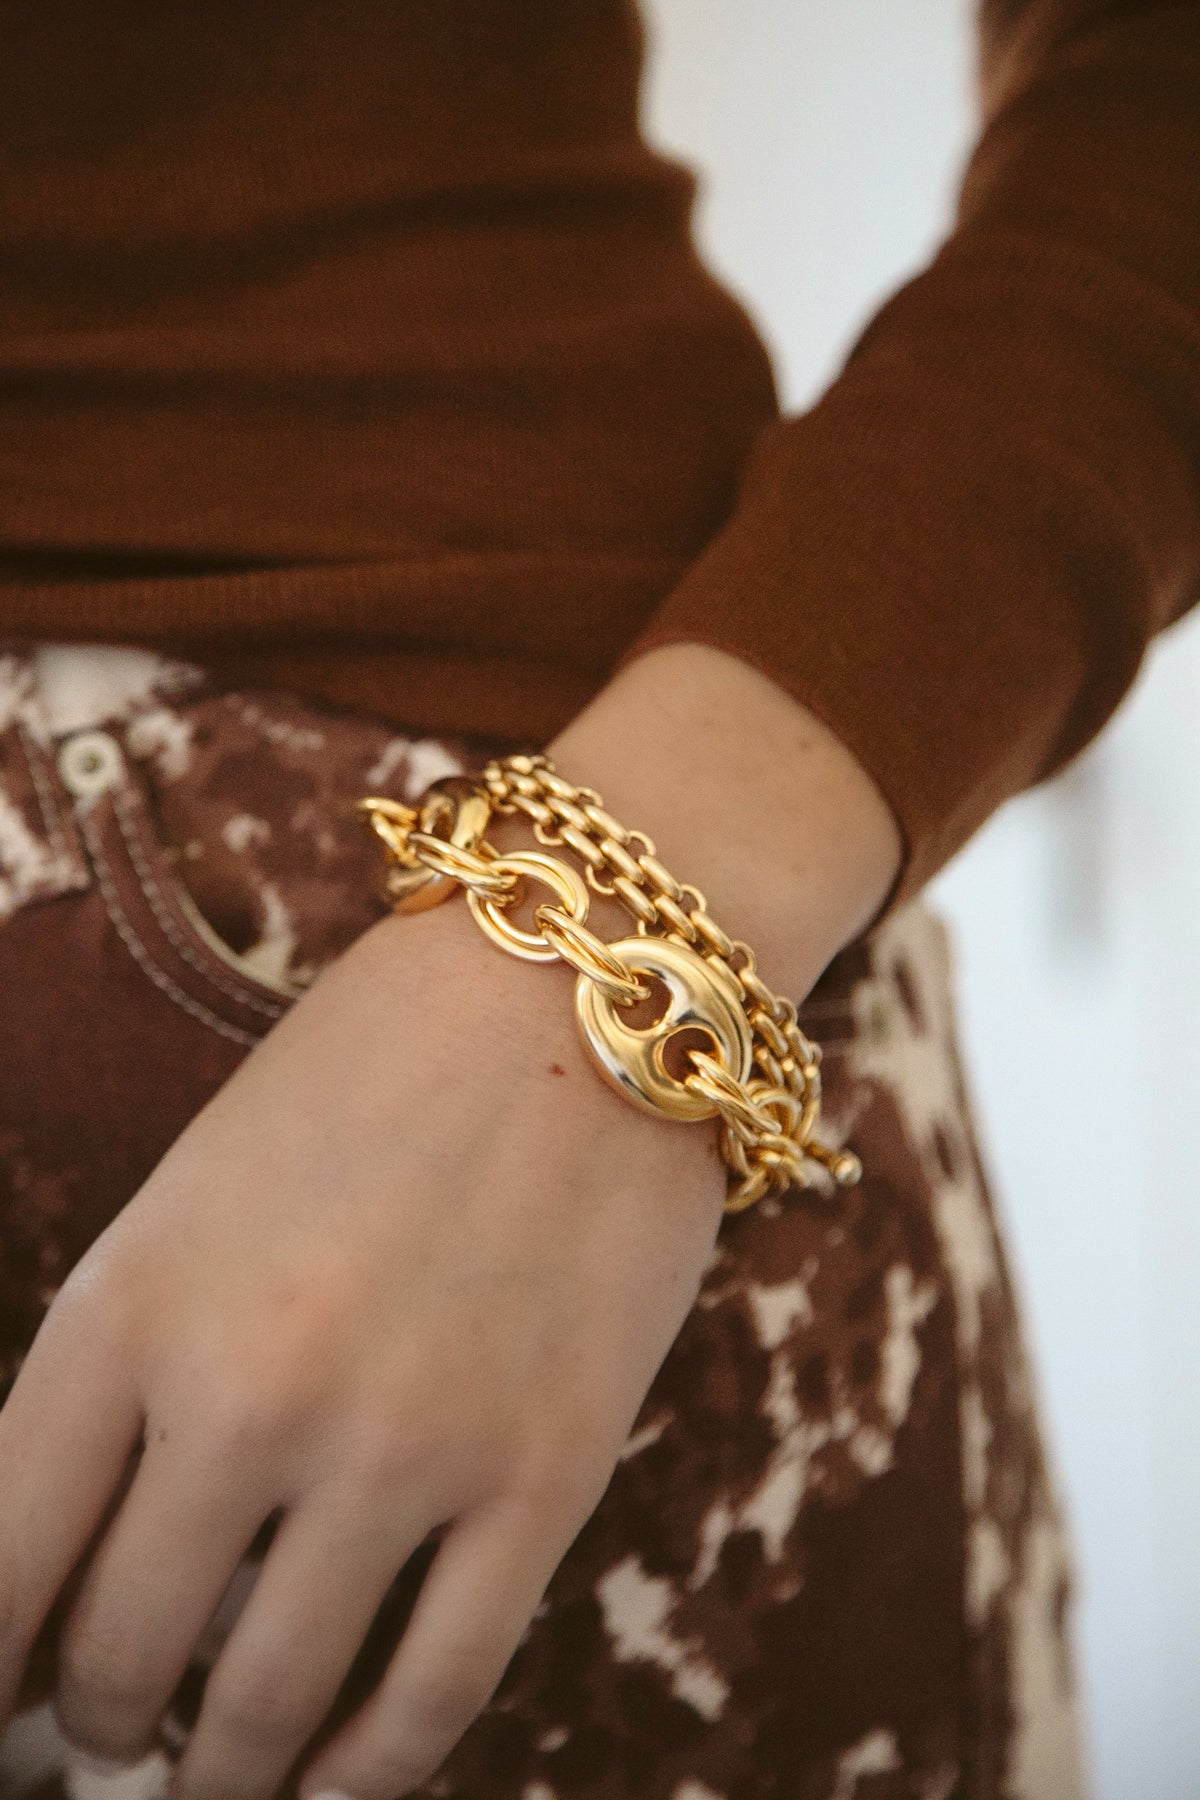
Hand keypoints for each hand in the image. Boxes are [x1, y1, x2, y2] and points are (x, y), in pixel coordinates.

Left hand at [0, 896, 728, 1799]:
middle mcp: (248, 1393)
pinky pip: (433, 1697)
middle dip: (97, 1722)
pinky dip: (368, 1770)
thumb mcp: (197, 1194)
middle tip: (111, 1730)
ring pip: (262, 1709)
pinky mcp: (544, 1475)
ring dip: (219, 1767)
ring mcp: (404, 1446)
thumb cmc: (373, 1072)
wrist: (581, 982)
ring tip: (211, 1767)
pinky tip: (337, 1775)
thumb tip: (87, 1556)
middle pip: (120, 1658)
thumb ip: (130, 1367)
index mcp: (132, 1301)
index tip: (2, 1712)